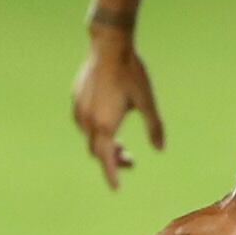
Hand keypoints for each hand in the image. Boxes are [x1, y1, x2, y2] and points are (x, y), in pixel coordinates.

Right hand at [71, 38, 164, 189]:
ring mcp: (78, 109)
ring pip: (89, 137)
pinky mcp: (75, 99)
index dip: (111, 174)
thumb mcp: (147, 101)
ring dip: (103, 145)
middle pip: (97, 151)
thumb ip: (154, 127)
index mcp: (105, 124)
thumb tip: (160, 148)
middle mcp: (87, 120)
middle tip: (131, 161)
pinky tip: (108, 125)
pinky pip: (83, 123)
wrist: (108, 46)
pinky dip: (95, 132)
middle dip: (112, 160)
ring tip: (121, 146)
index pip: (106, 158)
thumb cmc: (131, 73)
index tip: (116, 188)